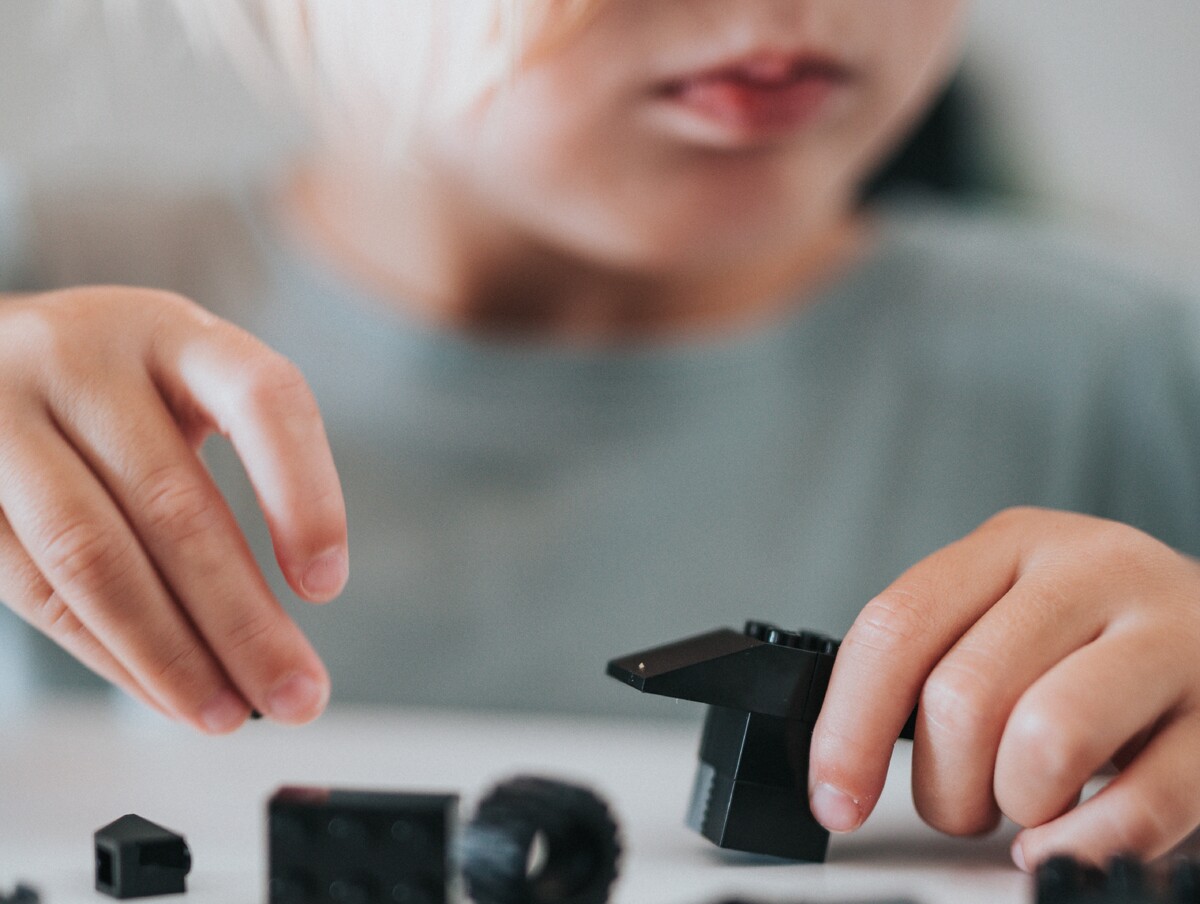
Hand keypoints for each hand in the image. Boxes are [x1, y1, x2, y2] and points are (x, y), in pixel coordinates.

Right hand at [0, 287, 346, 731]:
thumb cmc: (113, 390)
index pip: (263, 398)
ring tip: (227, 713)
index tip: (326, 588)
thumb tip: (274, 643)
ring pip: (93, 555)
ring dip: (168, 654)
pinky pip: (33, 587)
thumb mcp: (179, 389)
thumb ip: (230, 476)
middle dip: (243, 621)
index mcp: (172, 330)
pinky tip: (157, 691)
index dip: (304, 494)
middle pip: (176, 505)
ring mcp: (1, 414)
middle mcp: (82, 357)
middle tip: (298, 698)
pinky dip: (105, 653)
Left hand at [808, 507, 1199, 869]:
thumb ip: (936, 662)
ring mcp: (1168, 636)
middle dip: (945, 785)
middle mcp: (1089, 571)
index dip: (847, 728)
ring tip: (1031, 805)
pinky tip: (1074, 838)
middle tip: (966, 803)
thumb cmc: (1096, 641)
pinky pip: (1142, 802)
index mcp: (1012, 544)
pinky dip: (1085, 842)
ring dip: (1017, 805)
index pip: (895, 626)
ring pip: (1044, 739)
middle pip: (962, 695)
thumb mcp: (1010, 618)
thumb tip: (842, 765)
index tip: (835, 797)